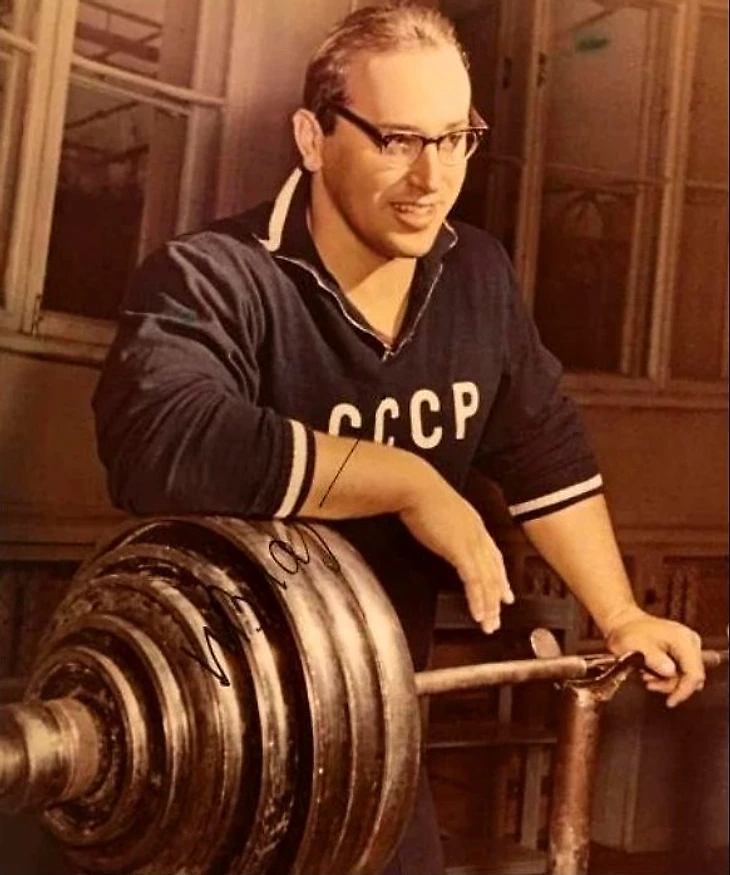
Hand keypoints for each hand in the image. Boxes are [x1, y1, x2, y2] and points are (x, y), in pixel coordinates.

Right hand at [400, 469, 513, 633]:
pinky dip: (477, 599)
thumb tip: (443, 536)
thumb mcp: (440, 513)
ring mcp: (472, 543)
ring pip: (487, 580)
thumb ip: (447, 527)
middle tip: (498, 618)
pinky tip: (478, 613)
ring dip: (489, 605)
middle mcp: (479, 535)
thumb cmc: (421, 496)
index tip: (505, 594)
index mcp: (475, 525)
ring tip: (488, 624)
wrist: (416, 487)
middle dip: (497, 597)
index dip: (500, 577)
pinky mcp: (461, 551)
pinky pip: (474, 581)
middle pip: (494, 572)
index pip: (493, 557)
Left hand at [603, 605, 704, 706]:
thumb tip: (669, 672)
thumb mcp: (636, 646)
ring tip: (647, 676)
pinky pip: (680, 672)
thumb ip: (655, 659)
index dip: (684, 691)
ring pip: (685, 676)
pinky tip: (651, 673)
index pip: (694, 673)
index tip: (671, 701)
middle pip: (691, 677)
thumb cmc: (628, 631)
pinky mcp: (682, 652)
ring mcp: (687, 646)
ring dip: (666, 682)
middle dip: (671, 685)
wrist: (624, 623)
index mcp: (683, 639)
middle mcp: (690, 642)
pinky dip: (666, 677)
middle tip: (650, 683)